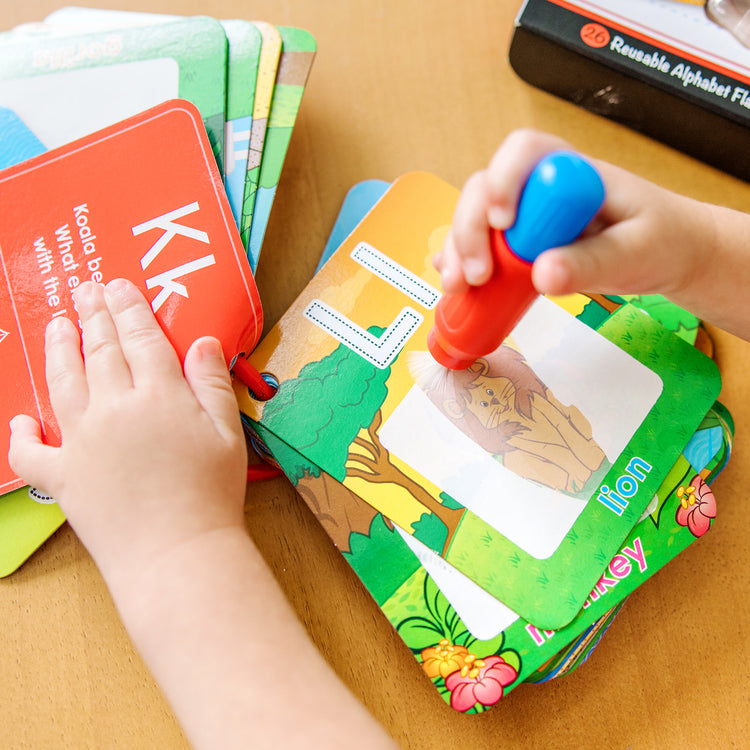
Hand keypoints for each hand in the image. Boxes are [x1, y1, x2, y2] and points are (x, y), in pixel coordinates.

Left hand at [8, 279, 247, 590]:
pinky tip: (23, 418)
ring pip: (62, 383)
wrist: (177, 553)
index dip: (129, 309)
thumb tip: (203, 342)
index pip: (140, 338)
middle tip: (85, 290)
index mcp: (158, 396)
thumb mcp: (227, 433)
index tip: (118, 286)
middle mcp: (113, 409)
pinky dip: (22, 433)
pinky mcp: (62, 477)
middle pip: (100, 351)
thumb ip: (212, 383)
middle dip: (93, 316)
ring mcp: (81, 442)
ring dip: (58, 349)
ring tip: (55, 325)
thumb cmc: (211, 494)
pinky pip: (31, 452)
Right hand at [434, 128, 715, 305]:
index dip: (504, 180)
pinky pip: (482, 247)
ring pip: (475, 219)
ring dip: (459, 251)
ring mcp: (526, 217)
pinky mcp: (519, 245)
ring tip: (460, 287)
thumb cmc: (662, 240)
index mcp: (572, 172)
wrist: (670, 254)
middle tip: (476, 275)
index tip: (503, 223)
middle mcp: (540, 188)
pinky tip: (456, 283)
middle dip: (470, 229)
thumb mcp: (637, 252)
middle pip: (485, 189)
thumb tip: (543, 273)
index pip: (526, 152)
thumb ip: (594, 262)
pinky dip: (463, 264)